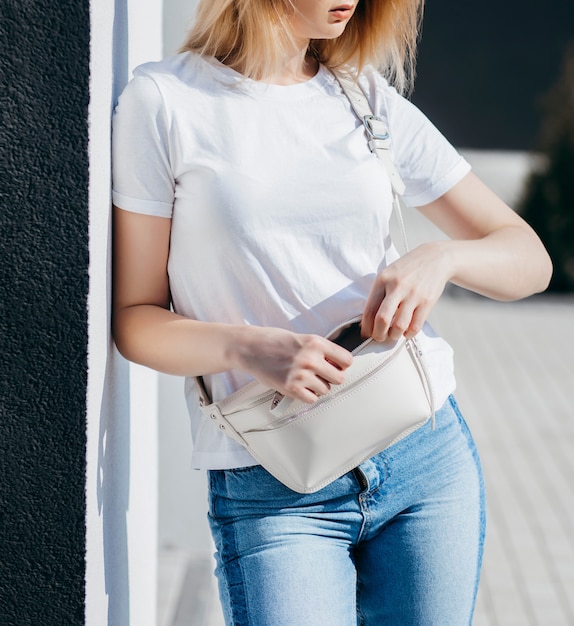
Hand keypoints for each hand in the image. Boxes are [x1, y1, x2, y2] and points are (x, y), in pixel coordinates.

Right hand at [231, 326, 353, 403]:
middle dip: (331, 377)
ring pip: (325, 390)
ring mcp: (301, 375)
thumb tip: (338, 364)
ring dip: (317, 387)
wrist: (250, 347)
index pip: (347, 360)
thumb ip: (320, 350)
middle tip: (320, 374)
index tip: (336, 366)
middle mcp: (311, 358)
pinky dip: (307, 395)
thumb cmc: (274, 341)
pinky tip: (299, 386)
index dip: (342, 365)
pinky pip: (312, 399)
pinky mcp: (291, 388)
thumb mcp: (302, 338)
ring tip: (304, 378)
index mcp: (316, 343)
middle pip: (339, 378)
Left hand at [361, 242, 450, 341]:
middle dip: (378, 335)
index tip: (365, 334)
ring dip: (394, 336)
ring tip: (393, 335)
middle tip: (379, 338)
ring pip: (399, 326)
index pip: (369, 309)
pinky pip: (415, 326)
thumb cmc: (407, 270)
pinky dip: (409, 334)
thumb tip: (368, 321)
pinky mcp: (427, 301)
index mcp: (382, 280)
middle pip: (382, 319)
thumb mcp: (389, 274)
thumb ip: (379, 294)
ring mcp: (413, 294)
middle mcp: (396, 287)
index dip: (365, 327)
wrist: (436, 258)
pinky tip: (406, 331)